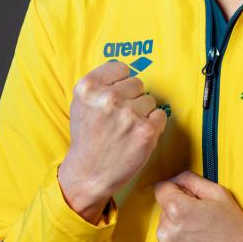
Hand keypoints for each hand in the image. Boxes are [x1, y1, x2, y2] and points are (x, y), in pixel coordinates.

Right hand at [59, 60, 167, 222]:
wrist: (89, 173)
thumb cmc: (88, 138)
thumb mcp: (81, 103)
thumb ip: (101, 84)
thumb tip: (127, 72)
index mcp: (88, 87)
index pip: (121, 68)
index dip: (120, 83)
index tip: (115, 97)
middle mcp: (108, 98)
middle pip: (137, 83)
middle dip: (132, 99)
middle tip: (119, 119)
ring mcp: (128, 114)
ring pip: (149, 100)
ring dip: (142, 114)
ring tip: (126, 129)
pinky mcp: (146, 131)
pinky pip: (160, 116)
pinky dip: (153, 126)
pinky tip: (137, 136)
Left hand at [153, 171, 242, 241]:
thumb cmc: (235, 231)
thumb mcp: (219, 195)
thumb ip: (192, 180)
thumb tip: (174, 179)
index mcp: (178, 209)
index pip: (162, 189)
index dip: (177, 191)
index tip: (189, 200)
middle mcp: (165, 232)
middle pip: (164, 214)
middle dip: (178, 215)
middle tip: (202, 225)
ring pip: (165, 235)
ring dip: (177, 235)